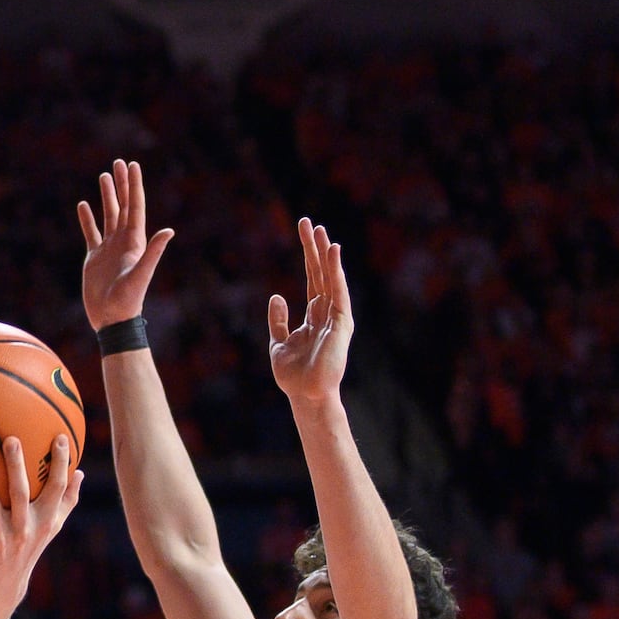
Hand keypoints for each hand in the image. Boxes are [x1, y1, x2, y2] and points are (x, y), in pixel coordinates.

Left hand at [0, 436, 83, 611]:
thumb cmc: (29, 546)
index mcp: (45, 521)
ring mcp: (0, 536)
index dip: (60, 464)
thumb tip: (80, 472)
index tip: (59, 437)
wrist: (3, 585)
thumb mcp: (50, 528)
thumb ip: (66, 502)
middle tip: (11, 439)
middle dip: (17, 466)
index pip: (57, 489)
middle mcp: (24, 528)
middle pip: (21, 493)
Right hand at [78, 159, 174, 328]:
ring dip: (107, 196)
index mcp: (134, 242)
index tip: (132, 165)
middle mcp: (123, 241)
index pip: (135, 207)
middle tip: (119, 163)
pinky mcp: (94, 258)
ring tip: (104, 176)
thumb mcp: (141, 275)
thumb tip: (169, 231)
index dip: (134, 185)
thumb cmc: (127, 300)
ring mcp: (108, 249)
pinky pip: (91, 233)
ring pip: (108, 216)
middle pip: (122, 206)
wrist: (111, 320)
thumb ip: (154, 252)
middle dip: (122, 184)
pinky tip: (84, 205)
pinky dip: (87, 219)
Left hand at [269, 218, 352, 402]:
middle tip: (309, 223)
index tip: (304, 232)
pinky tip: (333, 251)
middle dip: (314, 248)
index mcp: (313, 316)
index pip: (311, 279)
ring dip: (326, 254)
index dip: (308, 256)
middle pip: (320, 273)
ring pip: (330, 278)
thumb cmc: (293, 376)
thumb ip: (278, 320)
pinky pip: (338, 291)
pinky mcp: (341, 323)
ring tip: (321, 231)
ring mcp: (335, 317)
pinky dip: (335, 271)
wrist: (306, 395)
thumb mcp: (279, 343)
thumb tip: (277, 295)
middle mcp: (327, 313)